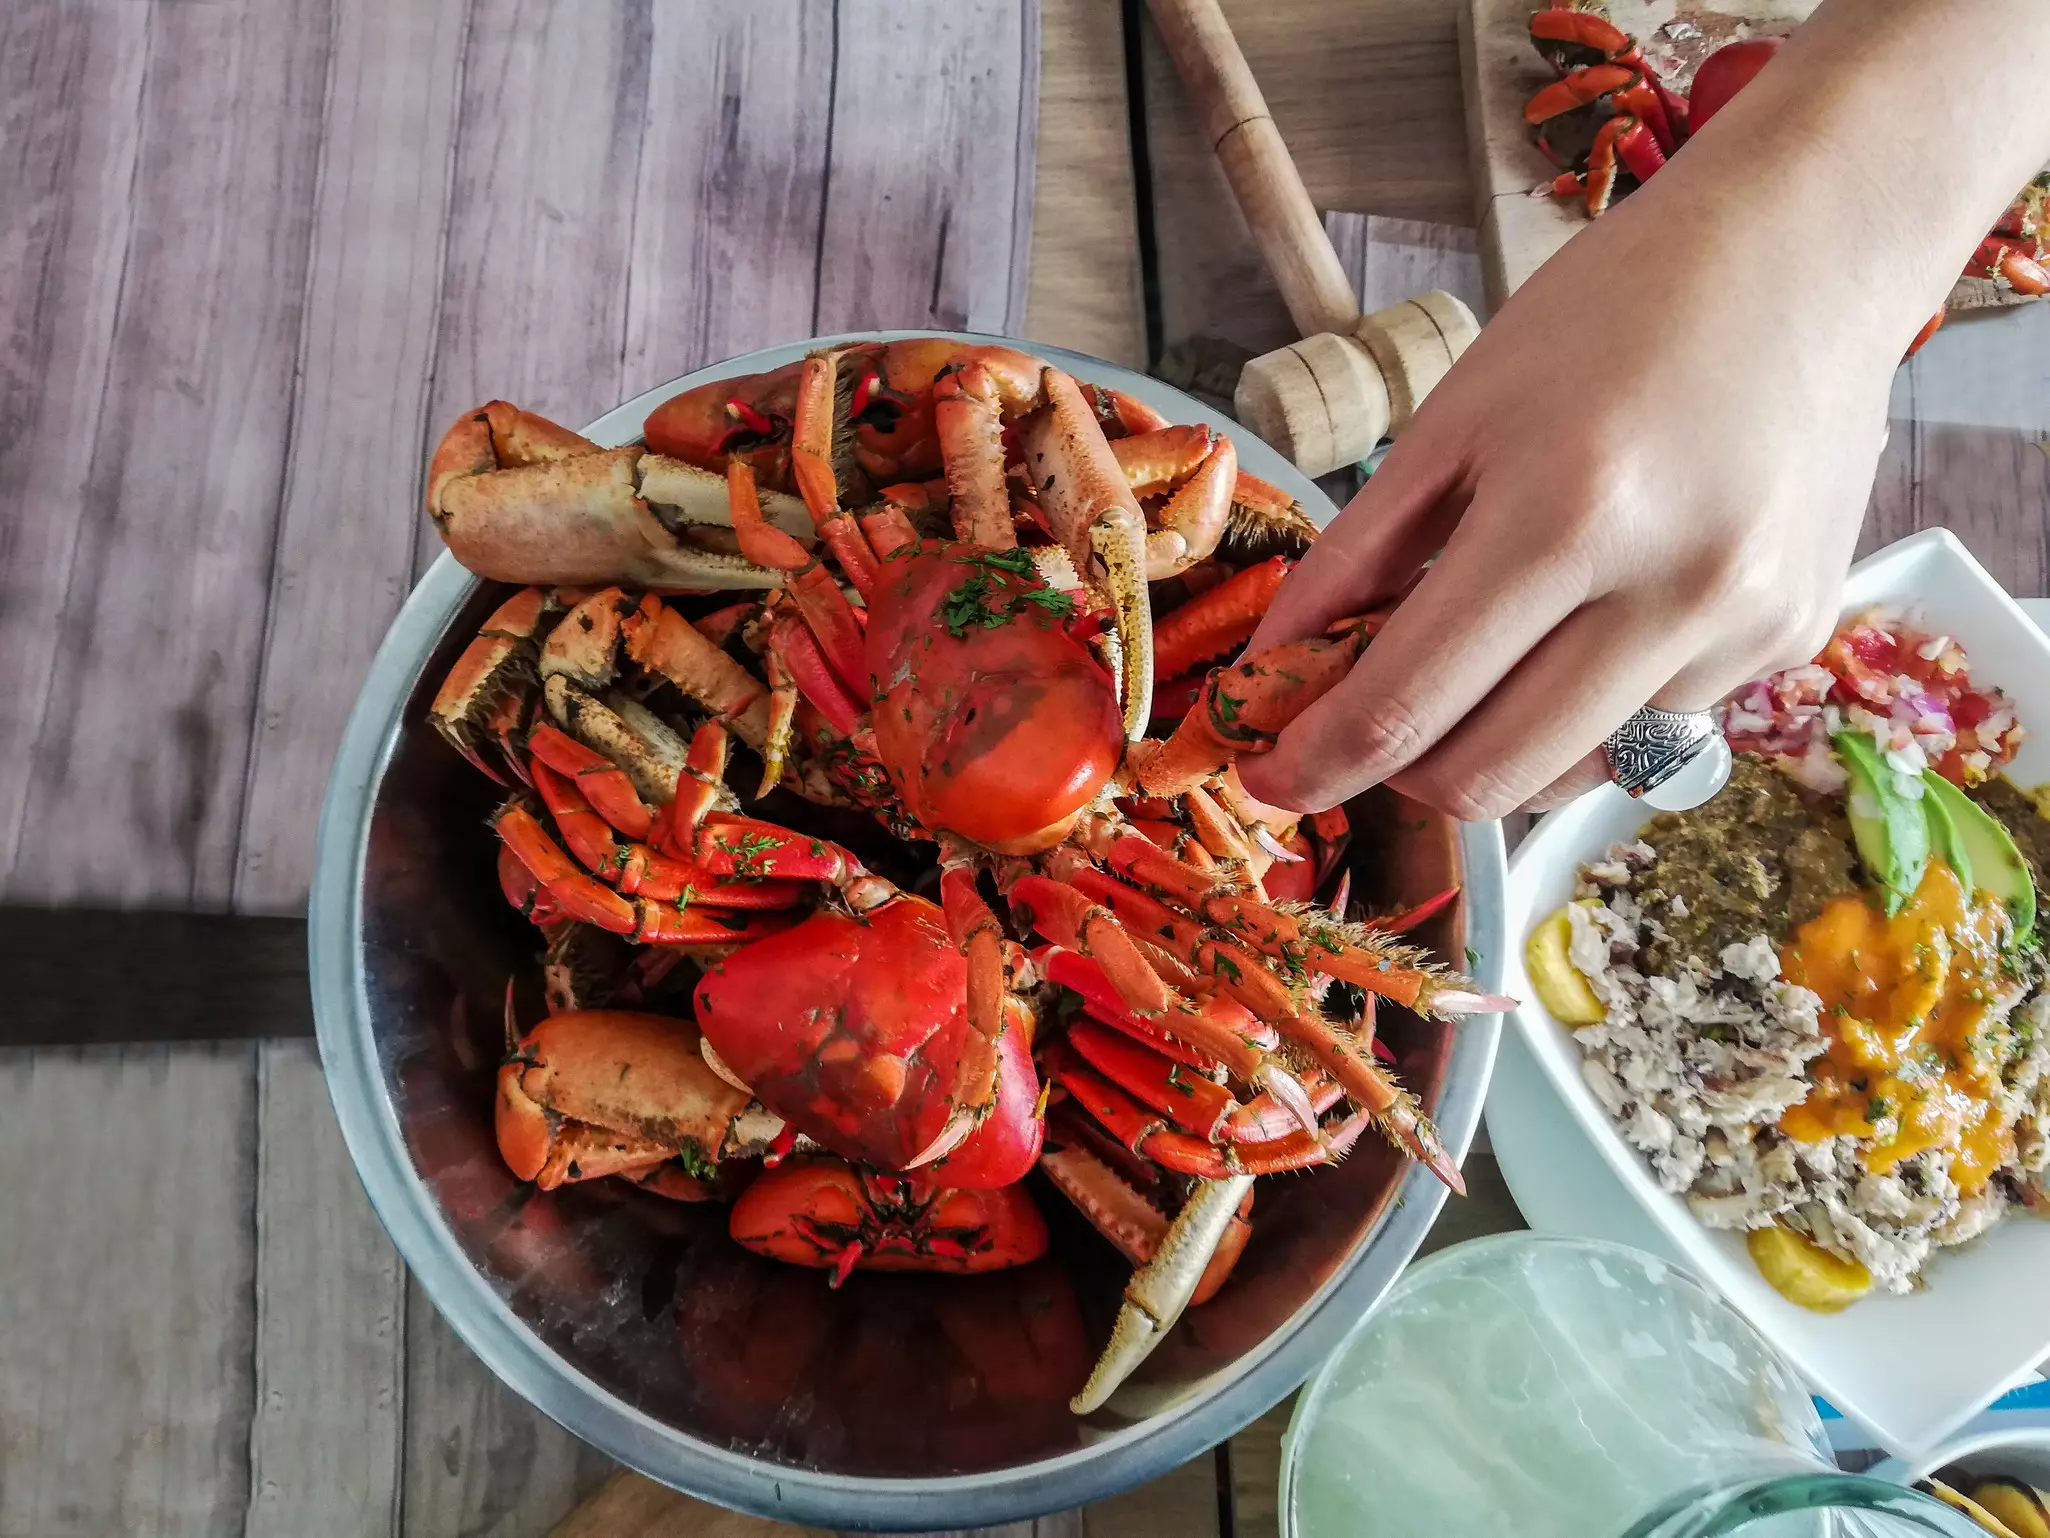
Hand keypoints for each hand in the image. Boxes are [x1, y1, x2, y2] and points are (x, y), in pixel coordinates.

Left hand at [1235, 170, 1906, 818]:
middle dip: (1393, 776)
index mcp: (1566, 515)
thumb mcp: (1454, 417)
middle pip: (1486, 780)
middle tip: (1357, 725)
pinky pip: (1648, 731)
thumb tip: (1273, 667)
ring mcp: (1747, 628)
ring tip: (1480, 654)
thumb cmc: (1612, 311)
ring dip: (1492, 745)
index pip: (1407, 708)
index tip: (1266, 776)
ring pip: (1567, 773)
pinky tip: (1586, 620)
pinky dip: (1581, 709)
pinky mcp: (1793, 641)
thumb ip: (1356, 556)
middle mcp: (1672, 591)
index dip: (1315, 763)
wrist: (1810, 245)